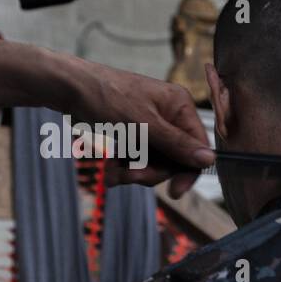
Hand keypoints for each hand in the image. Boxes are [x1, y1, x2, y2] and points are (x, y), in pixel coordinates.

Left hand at [65, 59, 214, 197]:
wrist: (70, 89)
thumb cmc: (107, 99)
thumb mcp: (143, 125)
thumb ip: (176, 144)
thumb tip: (209, 159)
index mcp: (179, 106)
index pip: (196, 146)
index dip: (187, 171)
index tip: (174, 192)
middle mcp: (169, 116)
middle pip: (173, 159)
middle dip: (150, 171)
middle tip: (128, 176)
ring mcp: (151, 126)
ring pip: (153, 163)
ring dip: (133, 172)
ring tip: (111, 173)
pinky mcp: (134, 134)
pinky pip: (137, 159)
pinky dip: (124, 167)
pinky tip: (109, 169)